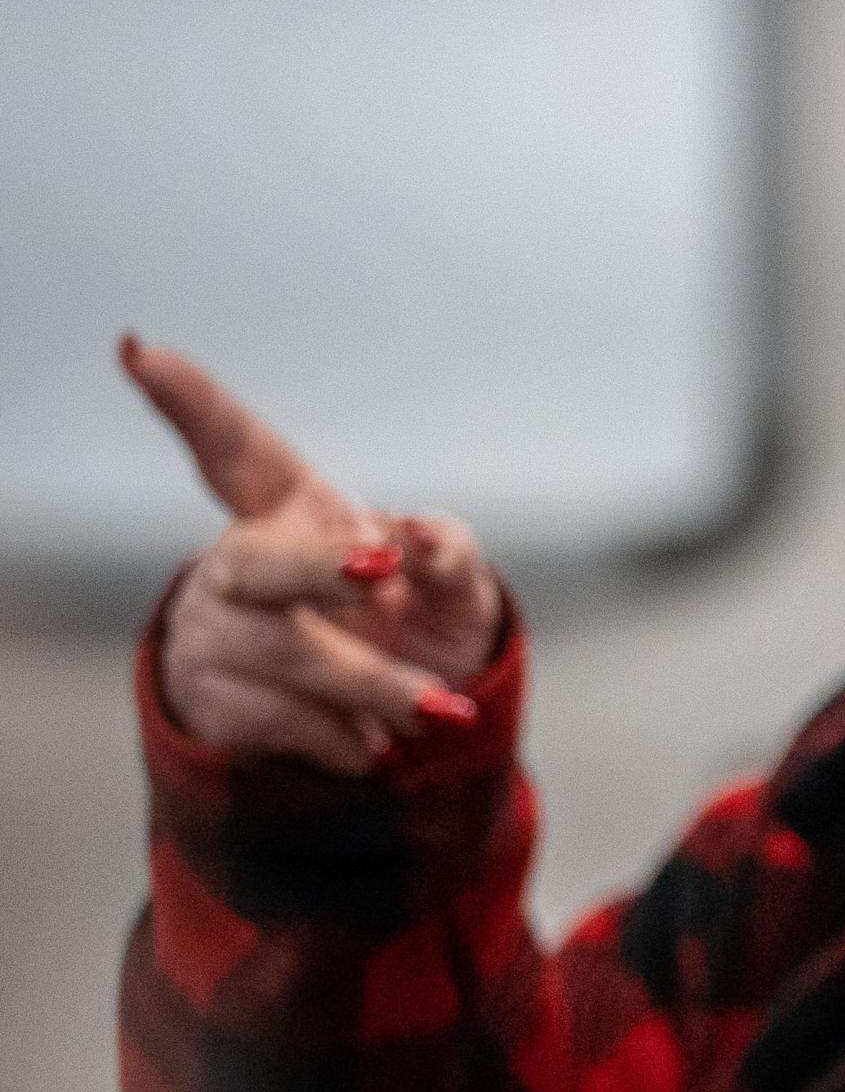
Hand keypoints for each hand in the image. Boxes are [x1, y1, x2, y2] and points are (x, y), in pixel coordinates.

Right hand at [121, 335, 505, 774]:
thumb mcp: (456, 585)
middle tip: (384, 571)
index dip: (189, 403)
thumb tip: (421, 539)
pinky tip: (372, 740)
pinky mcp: (213, 700)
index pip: (237, 449)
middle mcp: (242, 563)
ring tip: (434, 706)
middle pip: (257, 561)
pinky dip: (340, 733)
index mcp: (295, 510)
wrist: (400, 726)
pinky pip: (272, 717)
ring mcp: (217, 632)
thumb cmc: (421, 624)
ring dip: (367, 681)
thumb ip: (453, 552)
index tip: (140, 351)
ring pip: (279, 650)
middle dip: (319, 568)